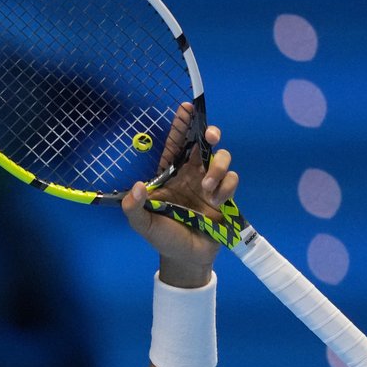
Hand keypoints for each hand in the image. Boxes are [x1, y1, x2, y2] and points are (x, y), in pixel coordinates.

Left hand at [121, 104, 238, 286]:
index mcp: (169, 174)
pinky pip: (232, 179)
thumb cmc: (163, 238)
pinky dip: (226, 187)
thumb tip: (137, 187)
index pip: (175, 144)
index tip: (186, 107)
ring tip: (206, 190)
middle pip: (203, 143)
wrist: (188, 258)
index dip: (181, 125)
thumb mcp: (143, 225)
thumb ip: (134, 208)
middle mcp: (190, 173)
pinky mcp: (225, 195)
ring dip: (218, 168)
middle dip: (209, 133)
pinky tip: (215, 203)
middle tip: (209, 136)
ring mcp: (209, 183)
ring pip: (222, 157)